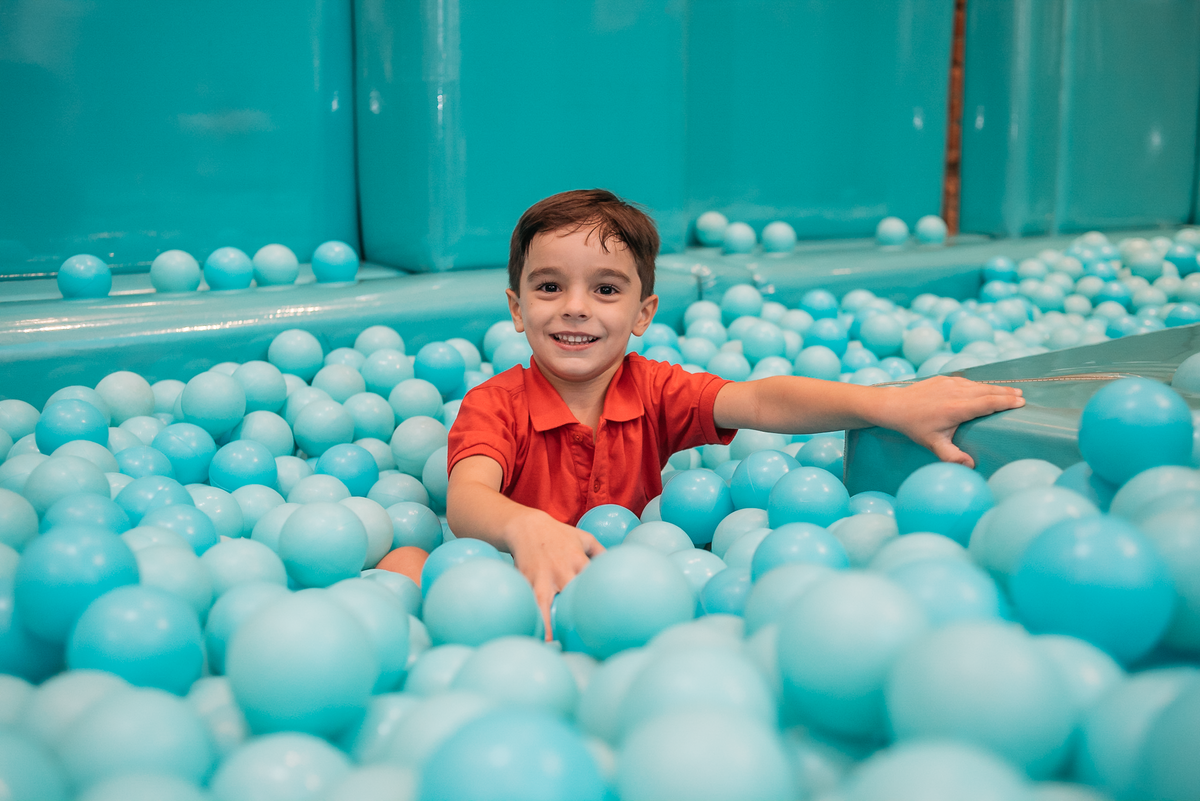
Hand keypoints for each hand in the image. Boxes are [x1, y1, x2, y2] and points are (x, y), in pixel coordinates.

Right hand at [506, 512, 604, 640]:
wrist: (526, 526)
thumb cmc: (559, 535)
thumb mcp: (584, 538)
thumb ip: (602, 553)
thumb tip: (619, 568)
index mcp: (578, 560)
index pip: (592, 579)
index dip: (600, 596)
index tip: (610, 615)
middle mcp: (560, 570)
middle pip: (570, 593)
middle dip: (576, 612)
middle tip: (586, 638)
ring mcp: (541, 577)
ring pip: (544, 602)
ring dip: (547, 622)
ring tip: (550, 644)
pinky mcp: (526, 581)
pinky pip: (529, 602)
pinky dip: (531, 617)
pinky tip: (533, 634)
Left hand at [879, 376, 1024, 467]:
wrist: (895, 406)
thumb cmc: (915, 426)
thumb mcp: (932, 444)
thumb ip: (952, 456)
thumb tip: (970, 466)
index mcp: (956, 408)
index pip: (987, 402)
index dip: (1005, 402)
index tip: (1020, 402)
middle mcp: (956, 392)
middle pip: (987, 391)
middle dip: (1006, 393)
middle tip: (1022, 397)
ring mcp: (950, 383)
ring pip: (979, 384)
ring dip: (995, 388)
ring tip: (1010, 392)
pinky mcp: (945, 379)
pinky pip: (968, 381)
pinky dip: (980, 385)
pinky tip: (987, 389)